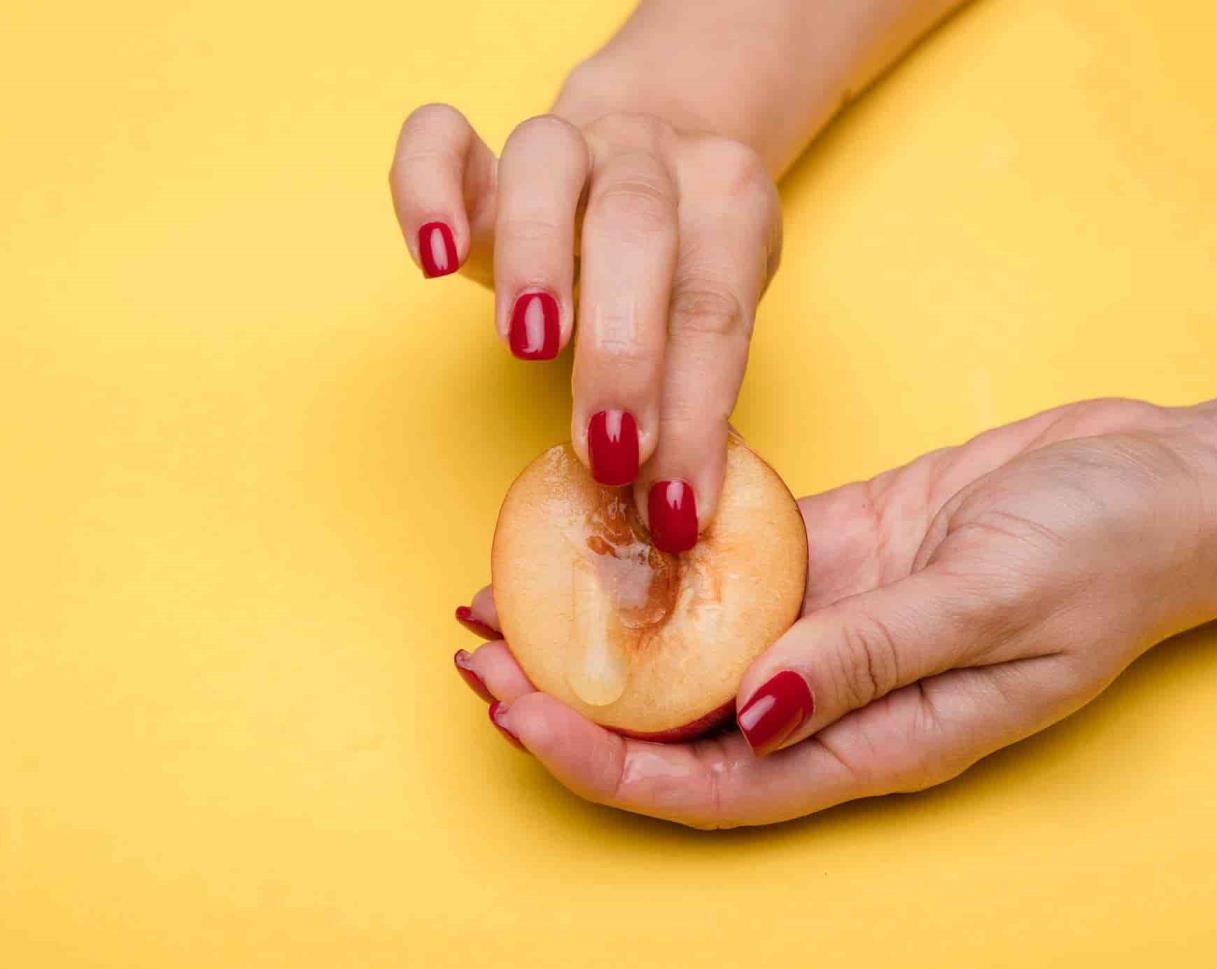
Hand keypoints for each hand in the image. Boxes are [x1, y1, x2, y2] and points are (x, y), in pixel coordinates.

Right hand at [390, 103, 779, 550]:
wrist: (658, 149)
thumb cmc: (683, 269)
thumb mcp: (710, 322)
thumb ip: (693, 399)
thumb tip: (672, 519)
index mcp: (729, 204)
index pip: (716, 313)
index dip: (696, 417)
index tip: (672, 510)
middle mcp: (651, 159)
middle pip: (639, 231)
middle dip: (622, 352)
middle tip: (607, 449)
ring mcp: (570, 143)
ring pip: (546, 165)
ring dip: (537, 258)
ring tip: (528, 346)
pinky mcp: (485, 153)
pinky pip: (440, 139)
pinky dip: (426, 190)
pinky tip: (433, 260)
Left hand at [454, 397, 1216, 827]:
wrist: (1154, 482)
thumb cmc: (1104, 552)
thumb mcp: (995, 603)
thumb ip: (874, 657)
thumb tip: (754, 711)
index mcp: (875, 738)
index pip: (713, 781)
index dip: (608, 760)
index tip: (519, 715)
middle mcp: (832, 692)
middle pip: (676, 720)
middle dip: (570, 698)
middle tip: (478, 653)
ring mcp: (824, 621)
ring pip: (686, 642)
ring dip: (597, 624)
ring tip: (505, 593)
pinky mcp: (828, 552)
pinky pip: (724, 563)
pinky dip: (657, 554)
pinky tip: (597, 530)